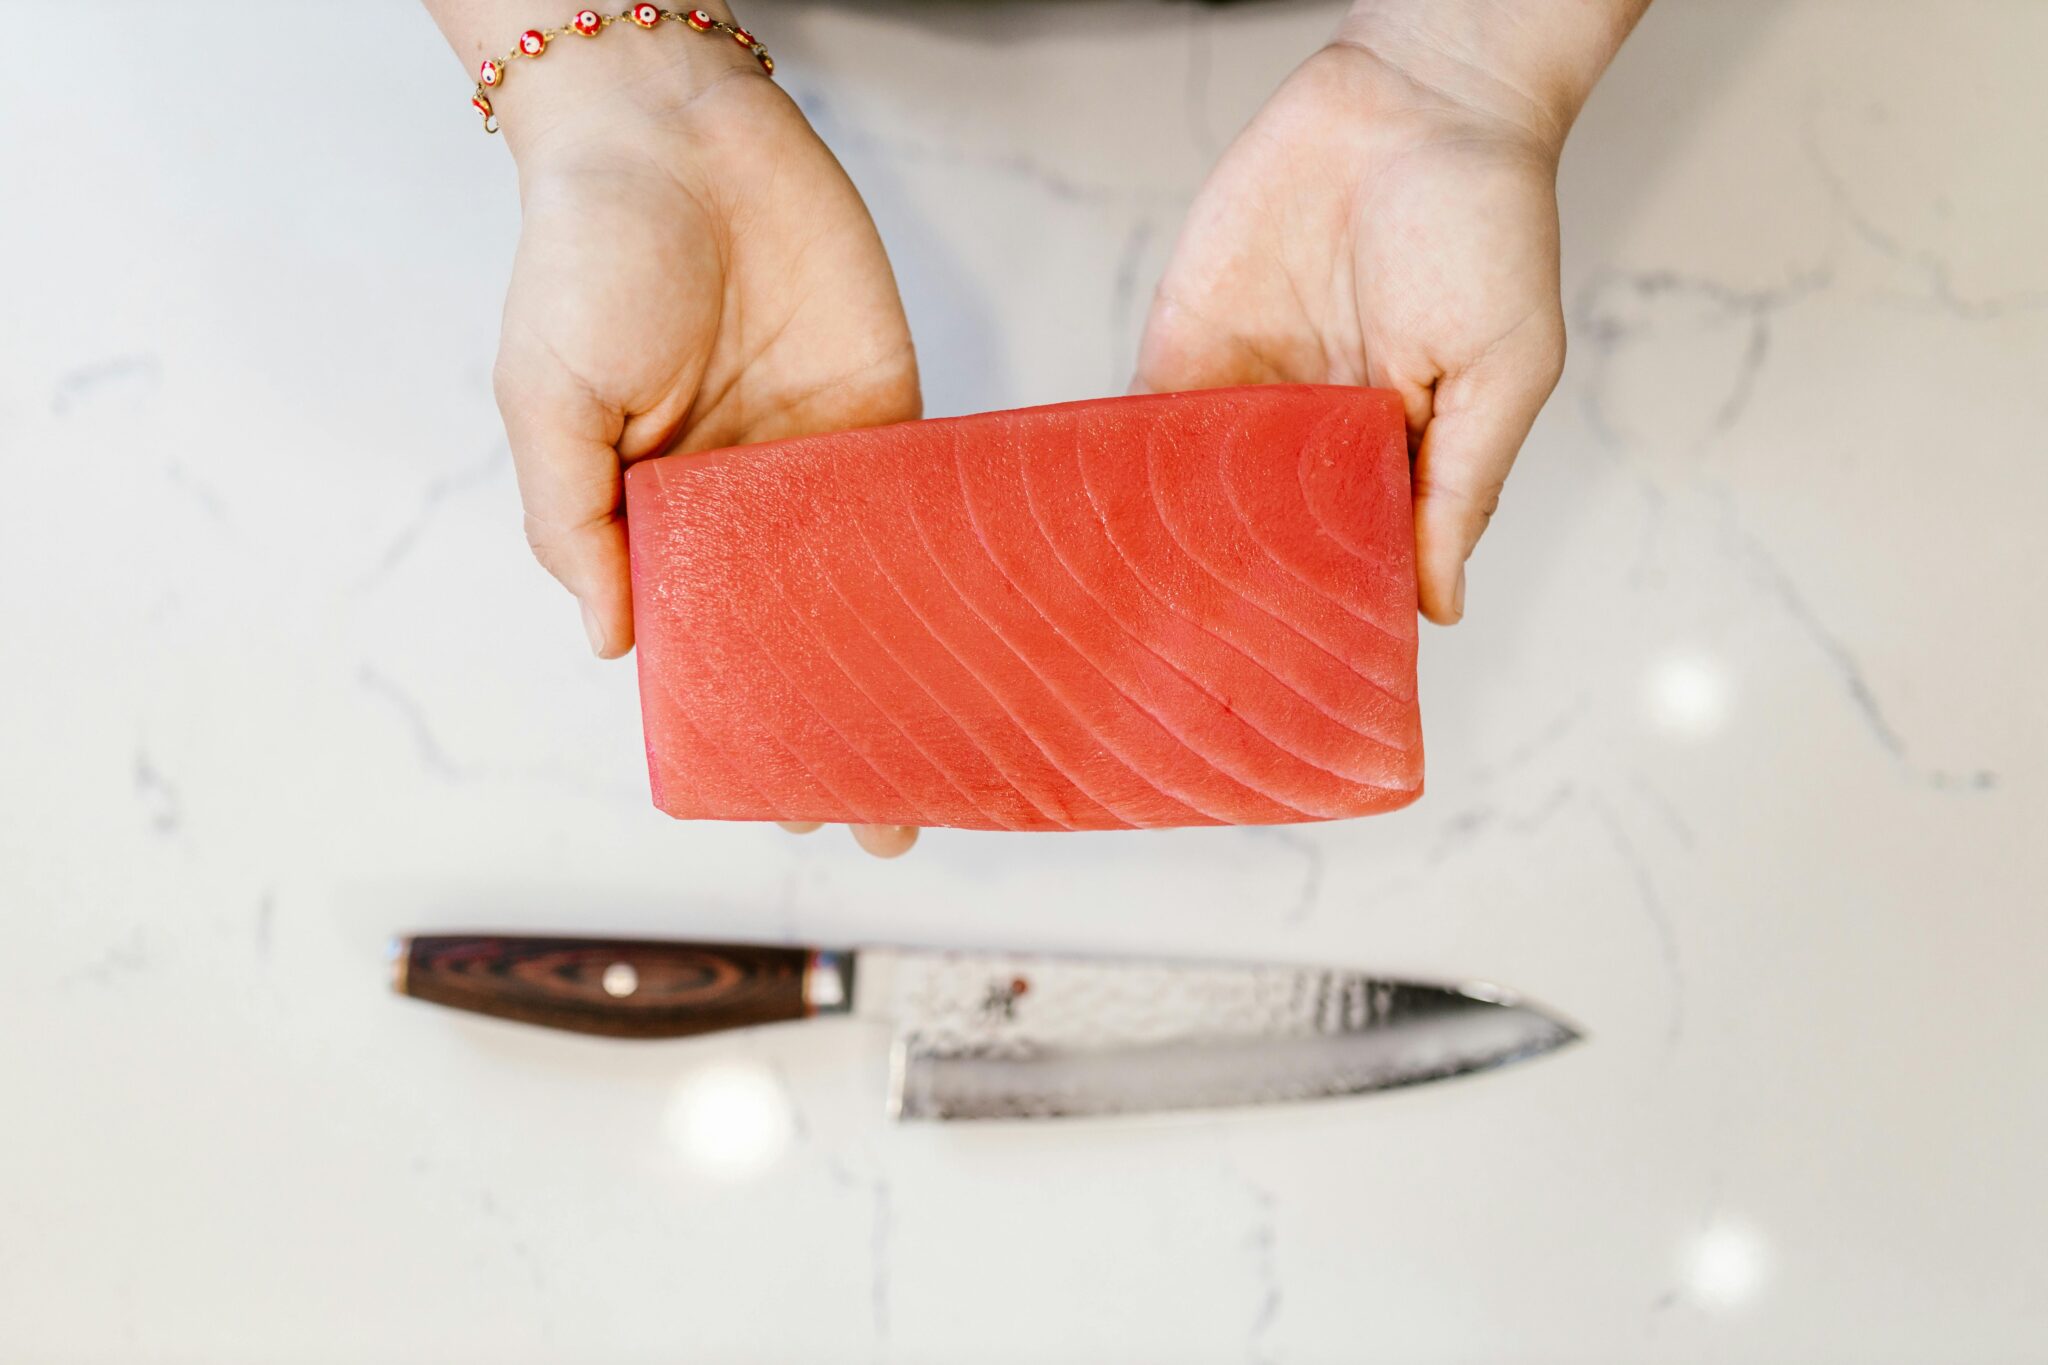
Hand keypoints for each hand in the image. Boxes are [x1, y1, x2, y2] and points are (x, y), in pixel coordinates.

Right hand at [488, 33, 921, 856]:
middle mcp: (741, 506)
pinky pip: (923, 505)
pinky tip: (984, 645)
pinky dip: (954, 575)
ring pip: (872, 592)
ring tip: (954, 765)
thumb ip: (576, 522)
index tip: (777, 801)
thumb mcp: (547, 399)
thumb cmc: (589, 256)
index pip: (700, 642)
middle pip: (798, 636)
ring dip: (910, 674)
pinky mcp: (890, 410)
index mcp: (651, 516)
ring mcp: (819, 465)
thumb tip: (613, 646)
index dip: (738, 718)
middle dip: (841, 723)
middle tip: (887, 818)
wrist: (678, 130)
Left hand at [1134, 37, 1572, 624]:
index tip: (1300, 678)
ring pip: (1193, 503)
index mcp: (1396, 457)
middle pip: (1261, 545)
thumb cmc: (1484, 225)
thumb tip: (1442, 606)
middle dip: (1232, 600)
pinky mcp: (1185, 348)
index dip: (1327, 612)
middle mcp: (1314, 441)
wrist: (1413, 99)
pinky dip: (1117, 474)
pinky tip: (1096, 530)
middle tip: (1200, 674)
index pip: (1352, 559)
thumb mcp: (1503, 370)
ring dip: (1166, 552)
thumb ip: (1461, 488)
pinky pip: (1141, 428)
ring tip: (1137, 627)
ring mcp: (1244, 399)